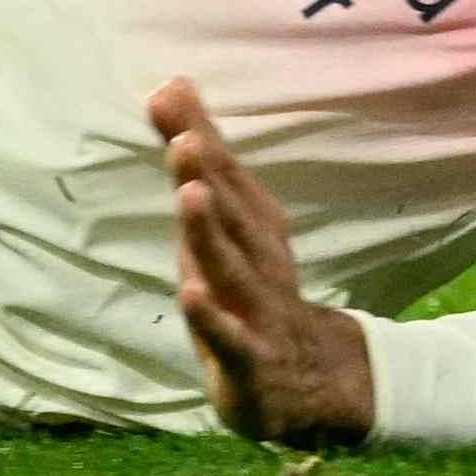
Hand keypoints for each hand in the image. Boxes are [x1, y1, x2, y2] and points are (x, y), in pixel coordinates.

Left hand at [154, 79, 376, 450]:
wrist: (307, 388)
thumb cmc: (250, 292)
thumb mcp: (221, 227)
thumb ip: (197, 161)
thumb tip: (169, 86)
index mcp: (256, 229)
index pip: (226, 177)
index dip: (200, 136)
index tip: (172, 92)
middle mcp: (261, 263)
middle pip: (235, 217)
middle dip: (211, 176)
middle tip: (185, 138)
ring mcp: (259, 313)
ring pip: (235, 270)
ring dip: (212, 234)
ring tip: (189, 195)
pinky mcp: (249, 361)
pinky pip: (232, 339)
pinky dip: (212, 318)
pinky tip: (191, 292)